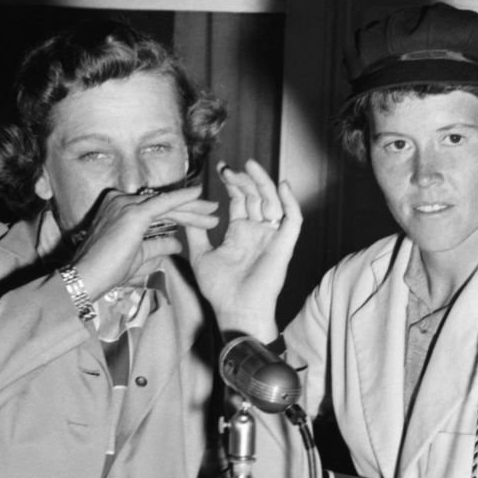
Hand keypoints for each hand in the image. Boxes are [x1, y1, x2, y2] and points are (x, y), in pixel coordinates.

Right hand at [72, 185, 218, 300]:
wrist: (88, 275)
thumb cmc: (108, 270)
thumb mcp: (140, 256)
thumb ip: (158, 246)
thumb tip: (178, 243)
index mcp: (120, 208)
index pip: (157, 209)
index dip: (180, 213)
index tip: (200, 217)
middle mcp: (121, 200)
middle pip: (164, 204)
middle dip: (191, 208)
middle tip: (213, 210)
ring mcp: (126, 204)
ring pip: (167, 204)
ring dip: (193, 209)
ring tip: (214, 212)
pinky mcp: (133, 213)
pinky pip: (164, 203)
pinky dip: (182, 198)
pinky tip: (198, 193)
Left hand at [186, 159, 301, 339]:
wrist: (235, 310)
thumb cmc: (219, 290)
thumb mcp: (201, 255)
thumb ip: (196, 232)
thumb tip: (184, 212)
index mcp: (240, 232)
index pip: (241, 199)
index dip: (233, 182)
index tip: (222, 168)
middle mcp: (257, 232)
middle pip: (256, 196)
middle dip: (244, 179)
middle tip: (230, 167)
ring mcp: (272, 237)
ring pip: (273, 202)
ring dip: (263, 183)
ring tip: (250, 167)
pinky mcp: (284, 245)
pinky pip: (293, 220)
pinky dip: (290, 202)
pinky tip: (281, 185)